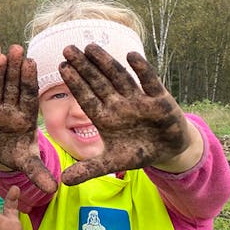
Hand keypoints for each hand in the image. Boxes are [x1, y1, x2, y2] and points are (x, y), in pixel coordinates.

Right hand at [0, 43, 57, 193]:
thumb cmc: (17, 154)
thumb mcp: (28, 163)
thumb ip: (38, 172)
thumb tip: (53, 188)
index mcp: (26, 117)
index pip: (28, 96)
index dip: (28, 80)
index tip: (31, 63)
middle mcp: (11, 110)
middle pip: (12, 87)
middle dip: (14, 69)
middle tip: (17, 48)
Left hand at [58, 44, 193, 184]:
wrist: (168, 150)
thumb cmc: (136, 152)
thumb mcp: (112, 163)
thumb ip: (88, 169)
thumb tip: (63, 182)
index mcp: (105, 116)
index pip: (86, 96)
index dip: (75, 83)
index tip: (61, 67)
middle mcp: (119, 104)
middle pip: (99, 82)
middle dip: (84, 66)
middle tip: (68, 48)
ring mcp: (138, 99)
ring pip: (120, 77)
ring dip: (107, 63)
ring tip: (91, 47)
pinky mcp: (159, 99)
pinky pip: (150, 82)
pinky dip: (142, 70)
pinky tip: (131, 55)